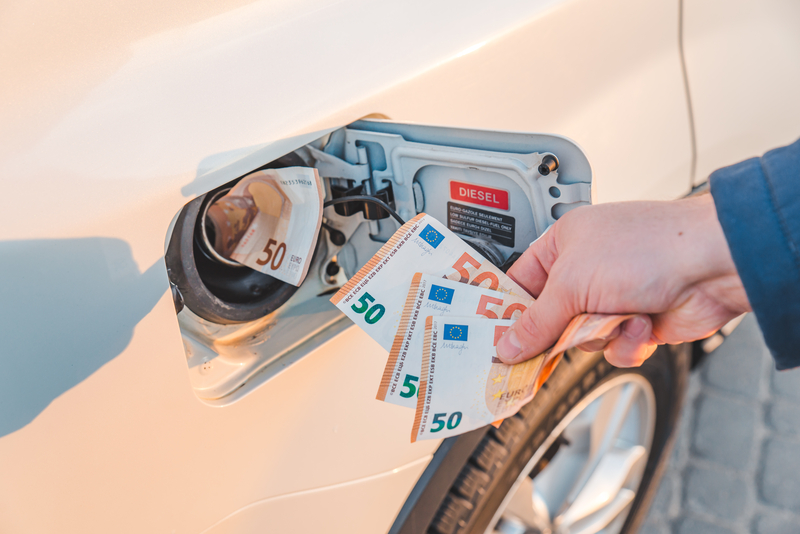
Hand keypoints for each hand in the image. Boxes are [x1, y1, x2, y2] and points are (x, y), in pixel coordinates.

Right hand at [496, 194, 750, 366]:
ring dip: (599, 335)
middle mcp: (586, 270)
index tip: (495, 340)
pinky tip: (641, 322)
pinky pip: (612, 348)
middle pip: (549, 319)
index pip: (520, 283)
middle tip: (541, 348)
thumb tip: (508, 345)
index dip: (507, 313)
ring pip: (580, 339)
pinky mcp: (636, 322)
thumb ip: (536, 322)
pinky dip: (625, 342)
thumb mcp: (573, 283)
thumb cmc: (649, 247)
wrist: (713, 264)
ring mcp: (612, 297)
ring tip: (617, 315)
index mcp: (563, 244)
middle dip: (556, 332)